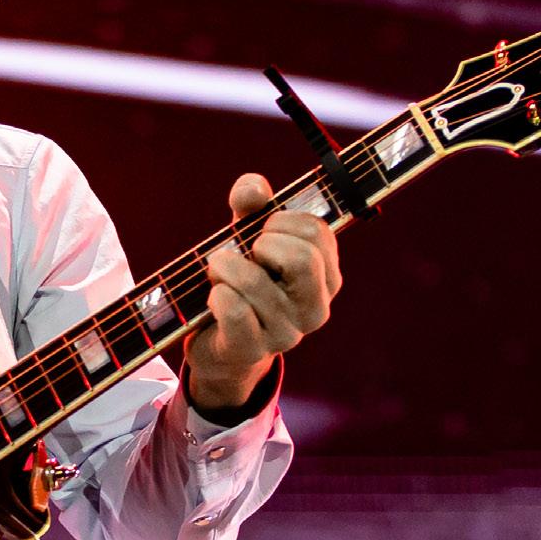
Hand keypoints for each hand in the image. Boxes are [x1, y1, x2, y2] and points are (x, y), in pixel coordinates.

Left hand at [184, 172, 341, 412]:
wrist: (218, 341)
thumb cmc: (241, 280)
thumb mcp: (247, 237)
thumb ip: (252, 206)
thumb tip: (254, 189)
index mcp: (326, 278)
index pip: (317, 232)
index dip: (281, 220)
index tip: (264, 230)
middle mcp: (315, 310)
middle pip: (302, 257)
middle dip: (262, 242)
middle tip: (246, 252)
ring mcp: (286, 335)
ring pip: (255, 282)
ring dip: (224, 266)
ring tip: (218, 272)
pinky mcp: (251, 350)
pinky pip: (234, 310)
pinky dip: (216, 294)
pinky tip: (214, 296)